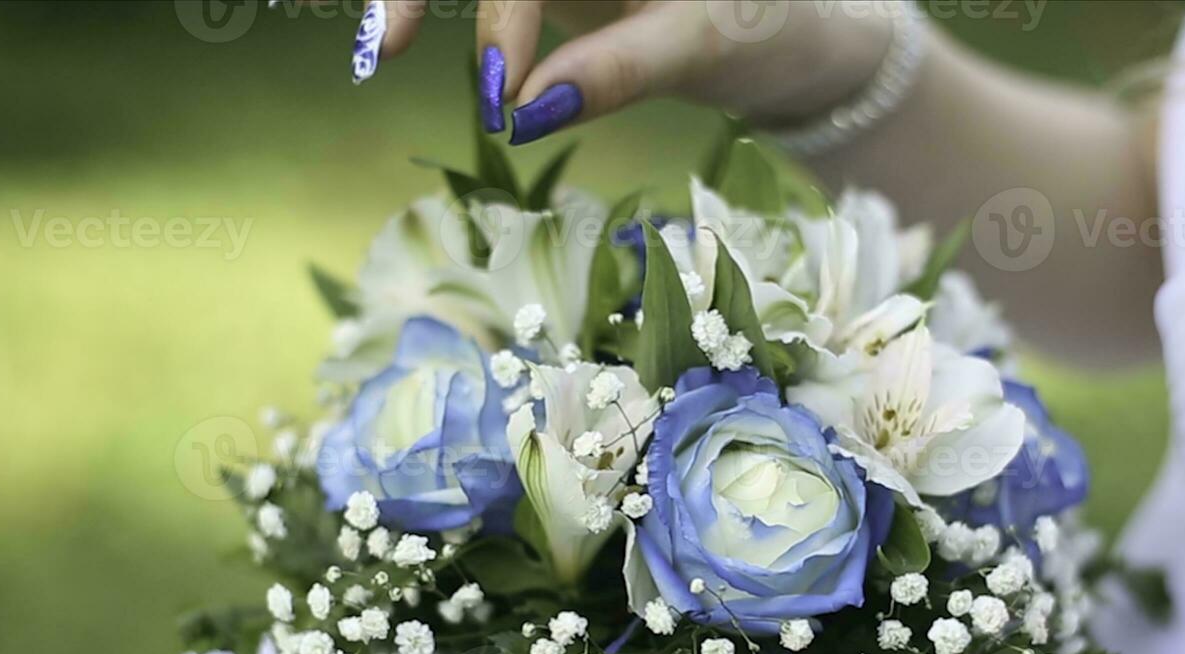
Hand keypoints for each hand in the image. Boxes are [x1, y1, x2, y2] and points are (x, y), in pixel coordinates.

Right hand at [355, 0, 895, 143]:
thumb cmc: (770, 29)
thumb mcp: (703, 47)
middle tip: (385, 50)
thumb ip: (618, 71)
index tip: (506, 90)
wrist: (801, 42)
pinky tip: (395, 36)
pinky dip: (433, 1)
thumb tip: (525, 111)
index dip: (504, 8)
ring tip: (382, 47)